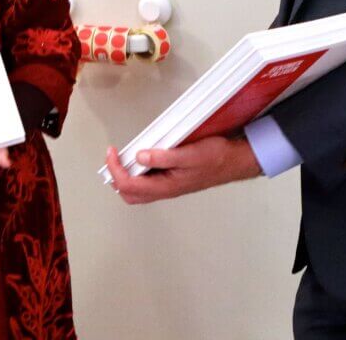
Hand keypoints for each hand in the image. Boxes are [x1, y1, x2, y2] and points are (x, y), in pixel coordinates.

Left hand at [104, 136, 262, 204]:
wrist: (234, 162)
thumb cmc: (215, 158)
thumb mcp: (189, 154)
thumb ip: (163, 156)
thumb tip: (139, 156)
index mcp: (166, 186)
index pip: (130, 185)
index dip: (116, 170)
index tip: (112, 152)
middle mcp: (165, 190)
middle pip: (130, 194)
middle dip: (116, 177)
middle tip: (112, 157)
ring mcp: (168, 187)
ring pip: (138, 191)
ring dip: (125, 177)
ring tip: (121, 158)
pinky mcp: (172, 181)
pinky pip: (147, 183)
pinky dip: (137, 174)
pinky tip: (139, 159)